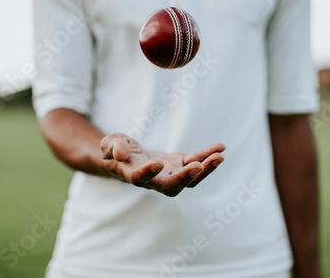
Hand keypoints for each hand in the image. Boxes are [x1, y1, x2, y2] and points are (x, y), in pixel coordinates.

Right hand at [100, 133, 224, 196]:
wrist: (125, 156)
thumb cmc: (114, 150)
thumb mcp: (109, 144)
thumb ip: (114, 147)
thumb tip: (121, 153)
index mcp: (132, 175)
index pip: (139, 179)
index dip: (148, 173)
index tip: (157, 163)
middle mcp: (154, 180)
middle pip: (171, 187)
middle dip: (186, 178)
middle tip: (199, 166)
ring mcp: (168, 174)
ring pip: (189, 179)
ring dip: (205, 169)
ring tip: (219, 156)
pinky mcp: (178, 165)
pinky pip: (195, 162)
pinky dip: (207, 156)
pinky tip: (220, 147)